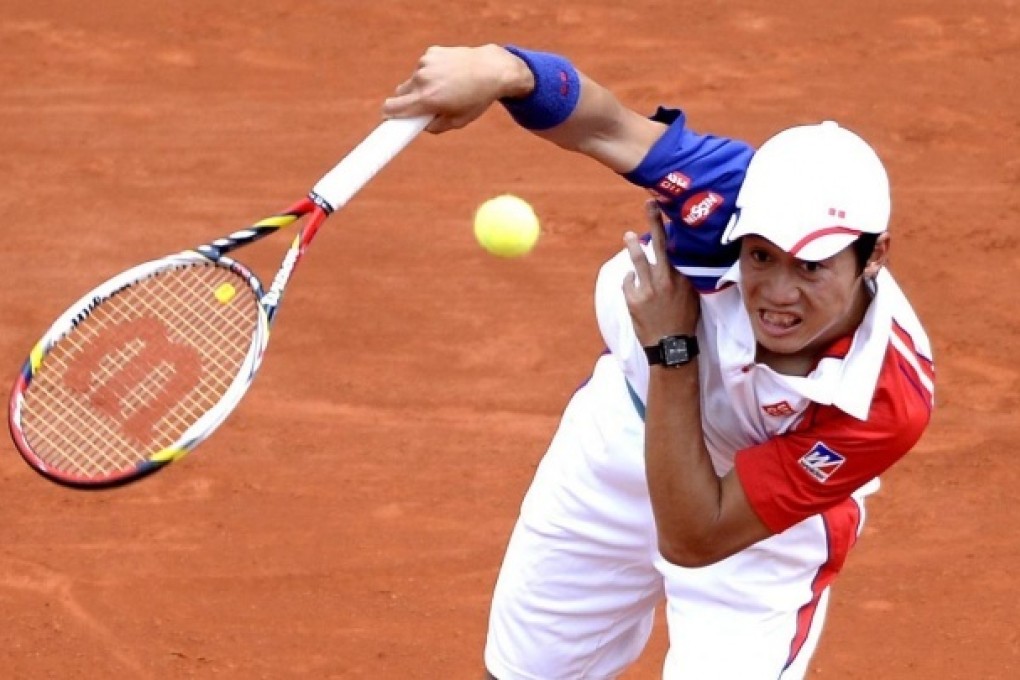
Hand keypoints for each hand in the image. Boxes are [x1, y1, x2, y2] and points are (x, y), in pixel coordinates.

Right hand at [382, 45, 533, 133]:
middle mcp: (422, 80)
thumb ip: (435, 127)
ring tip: (444, 87)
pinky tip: (448, 73)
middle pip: (399, 93)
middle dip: (406, 101)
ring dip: (421, 86)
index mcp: (427, 100)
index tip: (388, 120)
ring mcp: (425, 64)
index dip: (388, 116)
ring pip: (412, 80)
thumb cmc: (476, 99)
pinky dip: (430, 72)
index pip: (391, 108)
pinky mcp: (431, 52)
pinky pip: (423, 67)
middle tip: (423, 105)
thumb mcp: (458, 121)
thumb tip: (420, 125)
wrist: (492, 70)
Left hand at [622, 201, 699, 345]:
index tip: (669, 210)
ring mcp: (648, 288)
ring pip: (638, 260)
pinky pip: (628, 281)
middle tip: (650, 205)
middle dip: (654, 222)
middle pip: (660, 245)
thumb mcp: (692, 296)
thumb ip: (684, 276)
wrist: (671, 345)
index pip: (677, 248)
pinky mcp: (633, 299)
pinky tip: (635, 287)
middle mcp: (666, 279)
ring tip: (628, 236)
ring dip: (633, 245)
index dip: (671, 229)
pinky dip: (630, 281)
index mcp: (682, 277)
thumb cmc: (684, 320)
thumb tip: (679, 258)